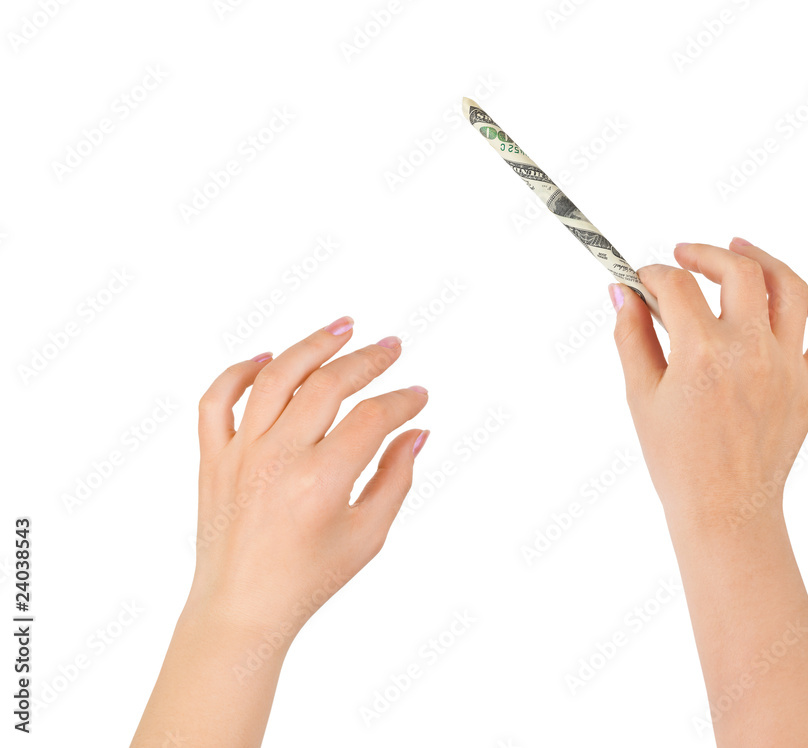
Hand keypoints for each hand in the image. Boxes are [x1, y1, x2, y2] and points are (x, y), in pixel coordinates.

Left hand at [189, 318, 429, 637]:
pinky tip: (268, 358)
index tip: (418, 396)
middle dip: (368, 360)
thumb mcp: (369, 535)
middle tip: (392, 347)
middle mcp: (278, 459)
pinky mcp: (212, 458)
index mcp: (321, 482)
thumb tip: (415, 432)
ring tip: (343, 327)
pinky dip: (240, 372)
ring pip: (276, 376)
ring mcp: (240, 454)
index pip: (372, 417)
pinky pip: (218, 399)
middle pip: (329, 384)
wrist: (242, 607)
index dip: (402, 400)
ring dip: (313, 345)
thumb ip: (396, 479)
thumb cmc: (309, 578)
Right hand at [609, 238, 807, 530]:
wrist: (725, 510)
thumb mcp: (641, 396)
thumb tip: (622, 294)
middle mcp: (751, 352)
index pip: (677, 286)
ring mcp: (788, 366)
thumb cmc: (677, 461)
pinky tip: (795, 295)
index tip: (643, 280)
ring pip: (791, 288)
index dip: (653, 274)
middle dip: (706, 254)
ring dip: (764, 259)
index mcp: (702, 355)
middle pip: (739, 271)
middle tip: (684, 255)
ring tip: (739, 250)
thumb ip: (631, 337)